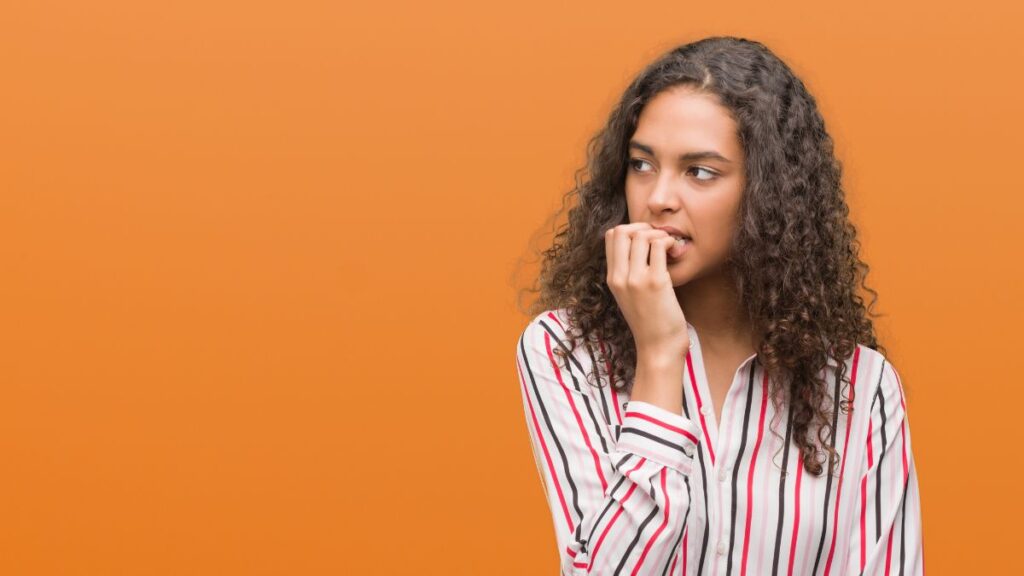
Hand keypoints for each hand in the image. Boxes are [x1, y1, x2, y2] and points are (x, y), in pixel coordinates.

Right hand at [604, 223, 690, 360]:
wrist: (658, 347)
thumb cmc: (649, 322)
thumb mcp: (628, 296)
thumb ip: (628, 273)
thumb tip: (640, 245)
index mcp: (611, 278)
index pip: (610, 236)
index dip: (630, 230)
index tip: (646, 240)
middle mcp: (620, 277)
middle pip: (622, 230)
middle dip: (643, 228)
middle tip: (658, 239)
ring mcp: (636, 279)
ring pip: (642, 235)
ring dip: (659, 235)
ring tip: (669, 248)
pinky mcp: (656, 282)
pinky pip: (659, 245)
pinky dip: (669, 242)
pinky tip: (675, 252)